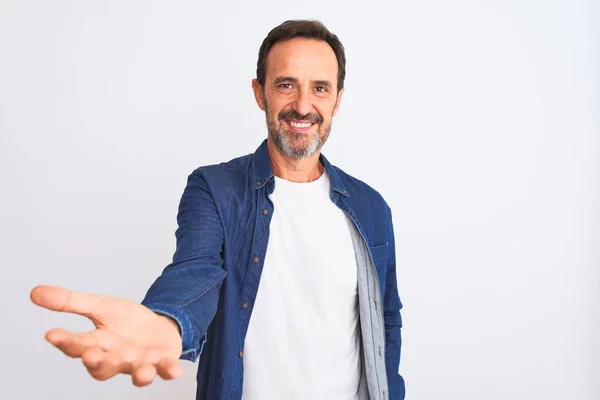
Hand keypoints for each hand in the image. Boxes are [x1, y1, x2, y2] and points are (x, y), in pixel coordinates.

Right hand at [30, 285, 183, 385]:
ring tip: (141, 372)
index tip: (52, 334)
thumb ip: (71, 302)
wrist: (158, 326)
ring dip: (139, 374)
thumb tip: (35, 292)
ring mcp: (140, 363)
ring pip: (137, 373)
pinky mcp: (163, 362)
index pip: (76, 346)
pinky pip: (166, 370)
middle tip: (90, 355)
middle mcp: (117, 358)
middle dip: (97, 362)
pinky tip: (173, 370)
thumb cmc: (125, 322)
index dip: (65, 341)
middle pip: (103, 366)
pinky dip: (169, 371)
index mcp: (98, 345)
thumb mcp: (100, 306)